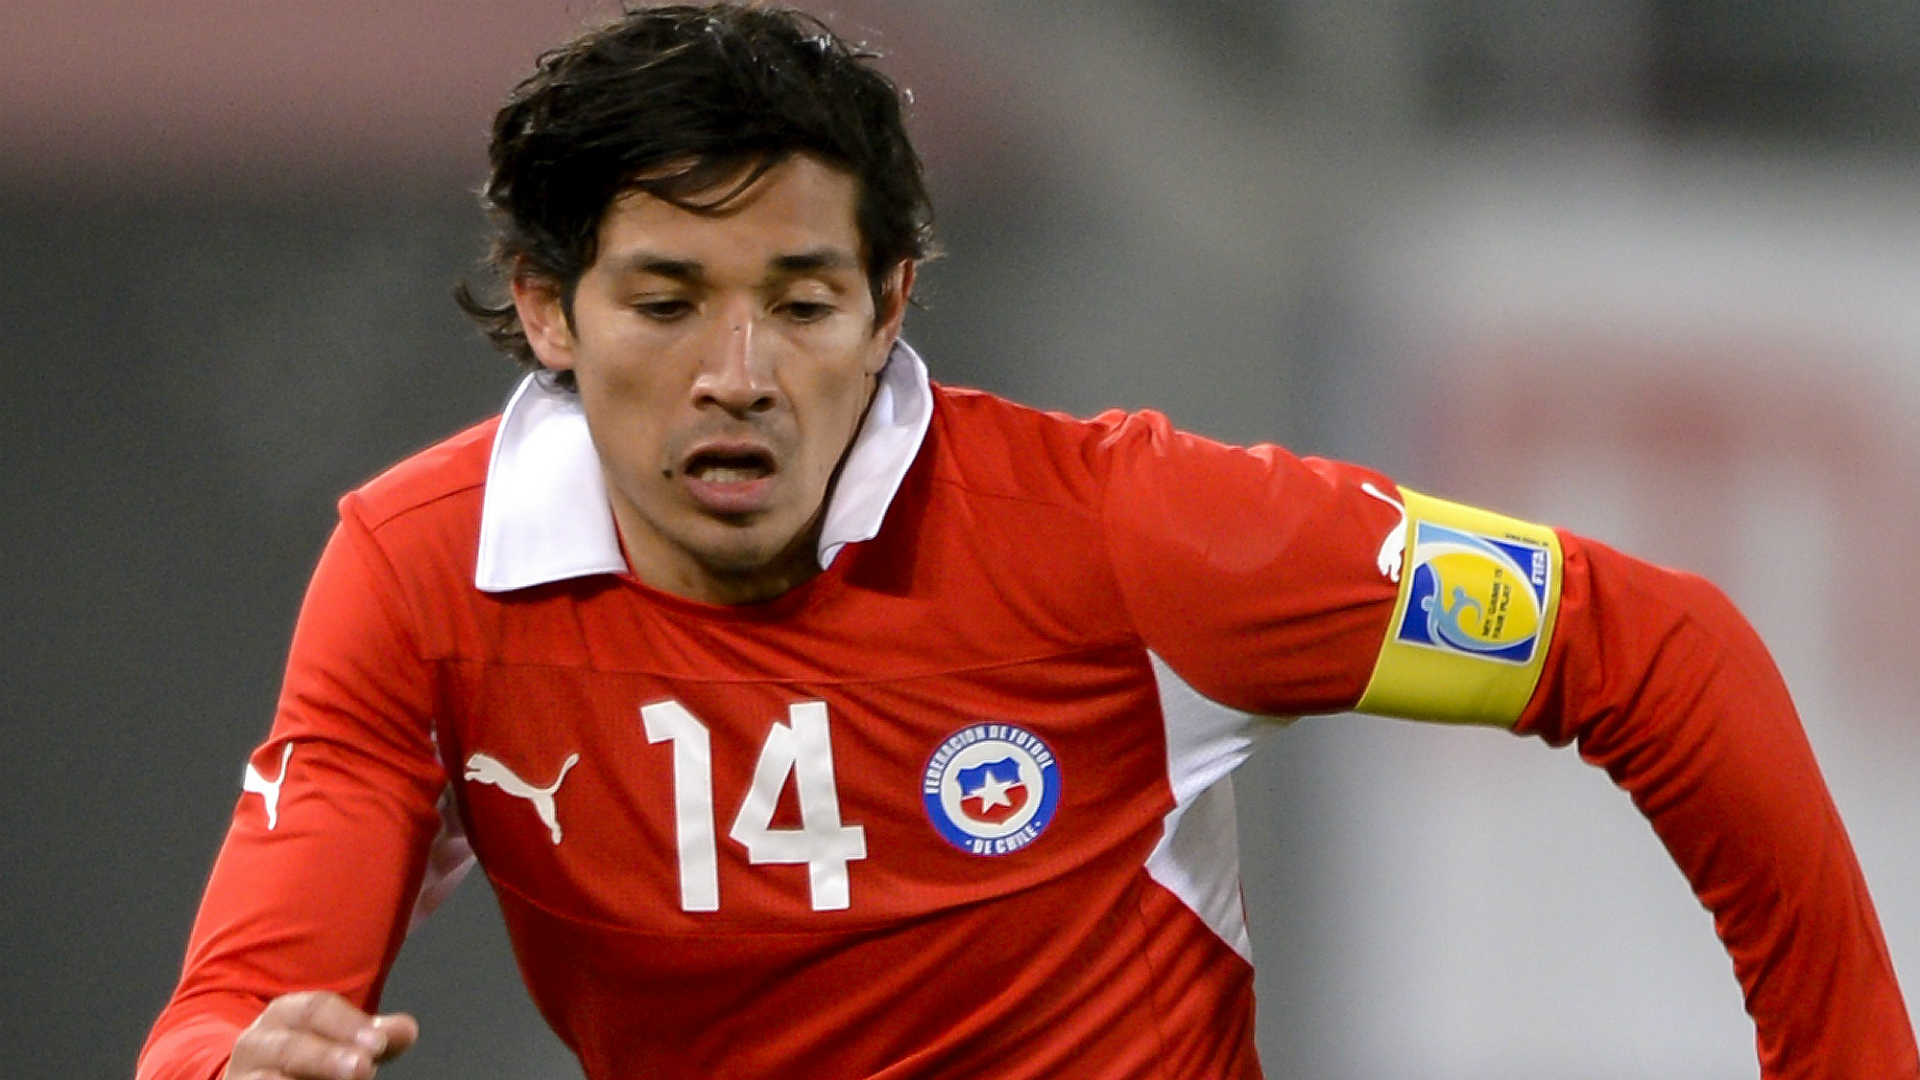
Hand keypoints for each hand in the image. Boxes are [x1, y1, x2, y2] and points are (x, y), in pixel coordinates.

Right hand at [224, 991, 417, 1079]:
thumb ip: (372, 1038)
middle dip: (326, 1057)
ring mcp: (242, 1076)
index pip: (313, 1009)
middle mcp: (256, 1043)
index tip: (379, 1044)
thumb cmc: (305, 1059)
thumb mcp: (340, 1043)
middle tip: (363, 1068)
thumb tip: (407, 1030)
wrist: (255, 1079)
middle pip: (289, 1046)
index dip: (347, 1025)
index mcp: (284, 1015)